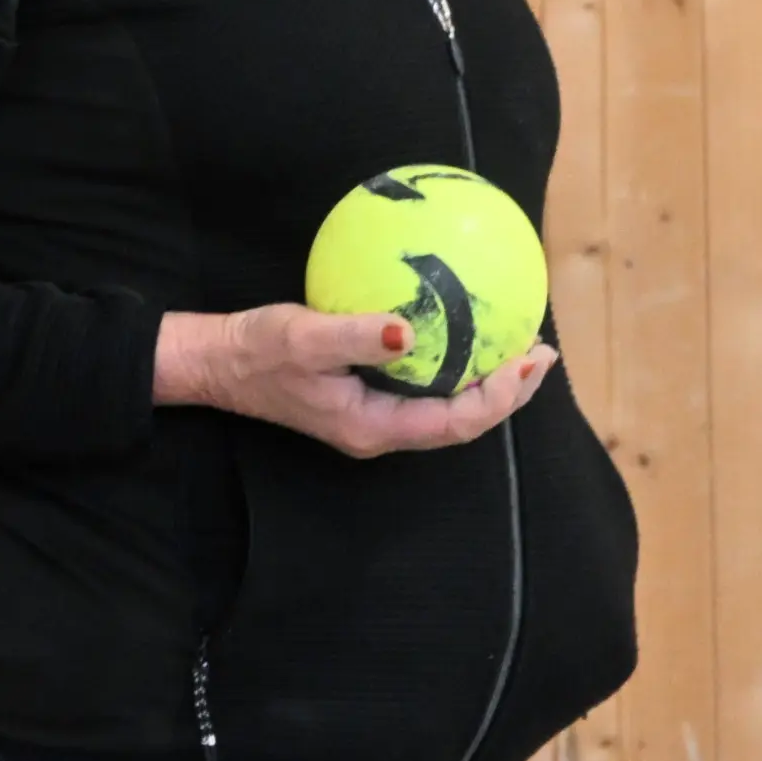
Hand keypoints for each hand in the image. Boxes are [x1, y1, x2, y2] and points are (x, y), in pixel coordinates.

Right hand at [153, 305, 558, 458]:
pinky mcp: (367, 397)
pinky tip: (466, 332)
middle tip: (541, 353)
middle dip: (507, 393)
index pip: (454, 424)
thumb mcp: (304, 337)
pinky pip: (428, 388)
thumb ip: (357, 335)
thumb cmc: (258, 350)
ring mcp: (375, 417)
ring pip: (448, 409)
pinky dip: (457, 366)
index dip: (497, 399)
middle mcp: (381, 430)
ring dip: (488, 382)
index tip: (527, 362)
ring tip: (519, 347)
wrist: (220, 362)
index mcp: (373, 427)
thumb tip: (408, 330)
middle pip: (462, 423)